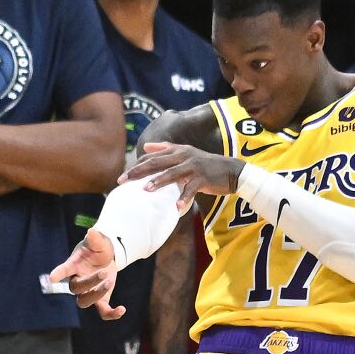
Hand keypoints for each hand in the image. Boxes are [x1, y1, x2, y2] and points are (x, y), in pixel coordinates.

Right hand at [48, 228, 122, 318]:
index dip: (59, 273)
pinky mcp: (100, 300)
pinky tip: (122, 309)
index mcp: (74, 265)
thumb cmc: (97, 248)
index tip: (52, 278)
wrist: (106, 257)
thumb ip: (95, 238)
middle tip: (104, 273)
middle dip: (90, 282)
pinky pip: (103, 311)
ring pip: (84, 301)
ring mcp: (88, 292)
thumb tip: (92, 232)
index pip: (64, 270)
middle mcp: (78, 280)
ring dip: (97, 294)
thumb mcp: (98, 241)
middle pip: (76, 288)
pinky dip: (112, 313)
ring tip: (110, 282)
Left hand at [129, 142, 243, 204]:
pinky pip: (191, 189)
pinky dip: (184, 198)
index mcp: (178, 151)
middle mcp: (184, 156)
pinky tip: (176, 206)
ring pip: (173, 174)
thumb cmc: (205, 164)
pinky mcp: (203, 179)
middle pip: (157, 163)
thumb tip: (146, 147)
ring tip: (146, 190)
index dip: (137, 165)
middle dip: (139, 171)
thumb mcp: (186, 153)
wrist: (230, 170)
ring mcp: (193, 167)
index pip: (152, 156)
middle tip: (124, 180)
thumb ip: (165, 148)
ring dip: (159, 181)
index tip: (124, 176)